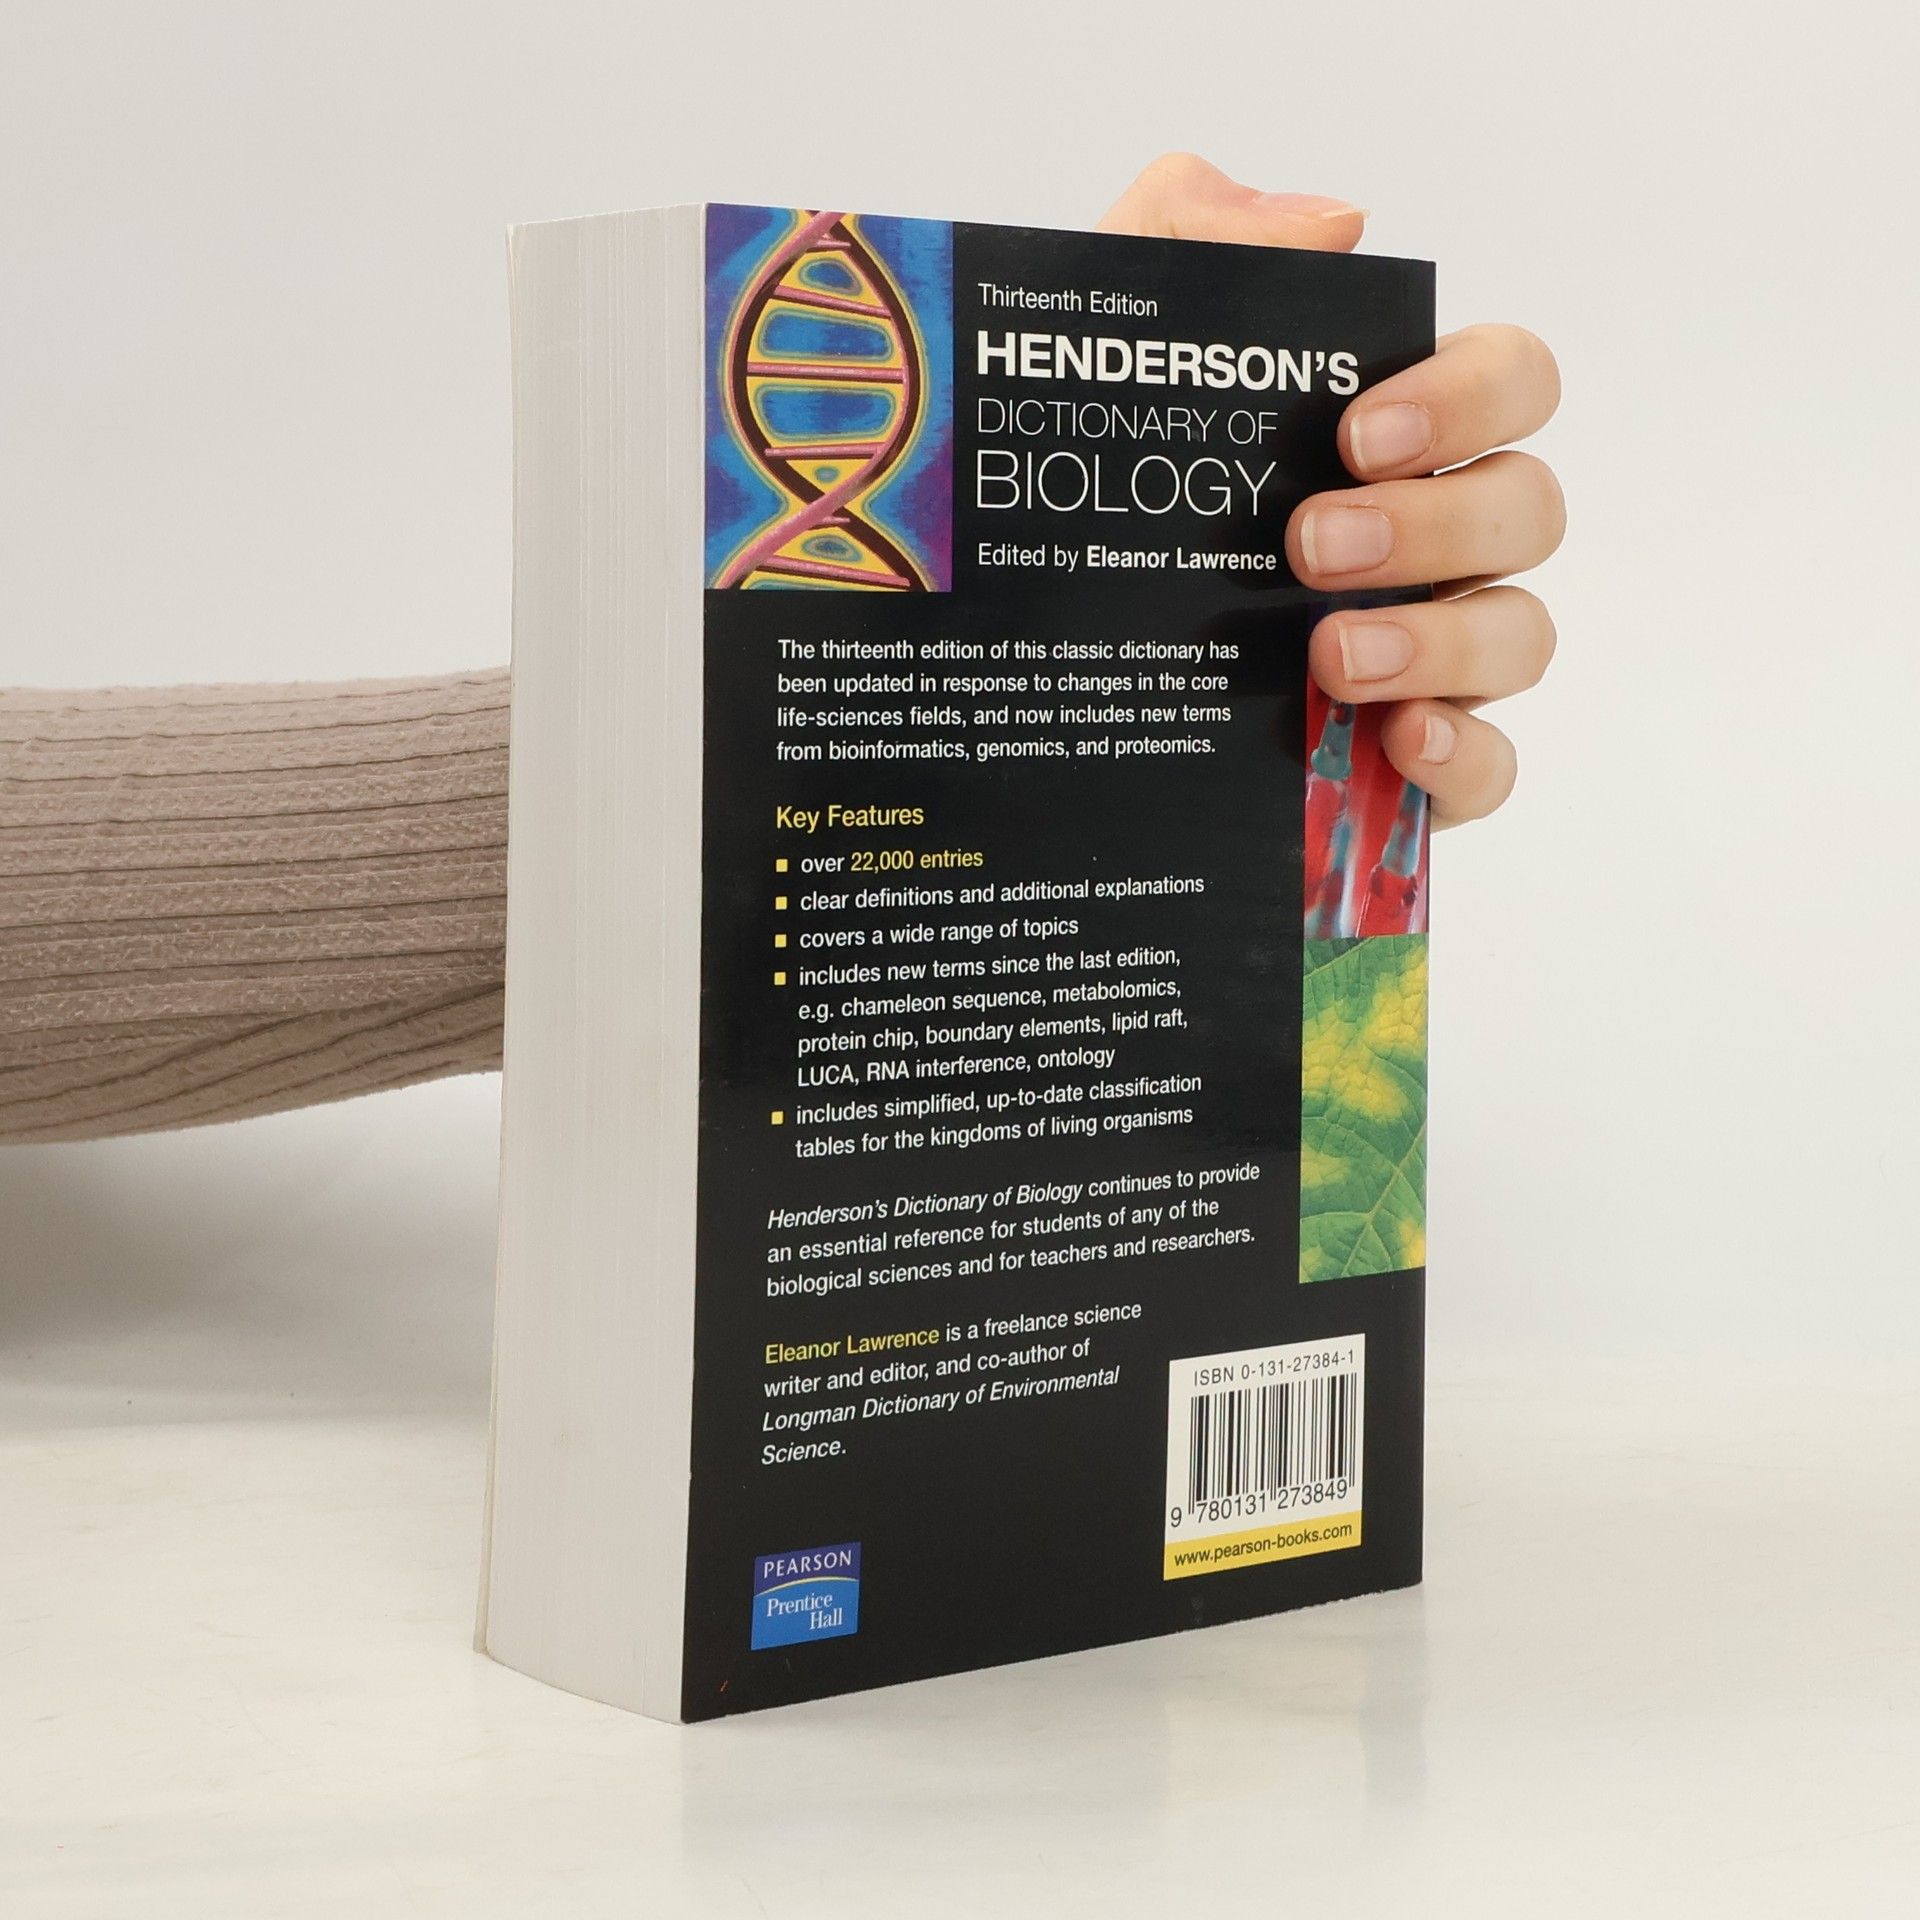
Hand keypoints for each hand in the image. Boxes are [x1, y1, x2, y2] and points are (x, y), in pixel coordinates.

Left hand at [1100, 154, 1562, 826]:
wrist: (985, 646)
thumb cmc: (1068, 486)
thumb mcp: (1094, 346)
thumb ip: (1185, 235)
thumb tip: (1335, 224)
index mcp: (1386, 436)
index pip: (1508, 382)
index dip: (1468, 398)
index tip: (1357, 433)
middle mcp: (1427, 541)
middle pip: (1525, 510)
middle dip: (1436, 523)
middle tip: (1310, 546)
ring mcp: (1425, 658)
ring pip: (1518, 636)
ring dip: (1443, 642)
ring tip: (1329, 657)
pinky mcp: (1397, 770)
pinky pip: (1489, 771)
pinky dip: (1468, 759)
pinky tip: (1401, 744)